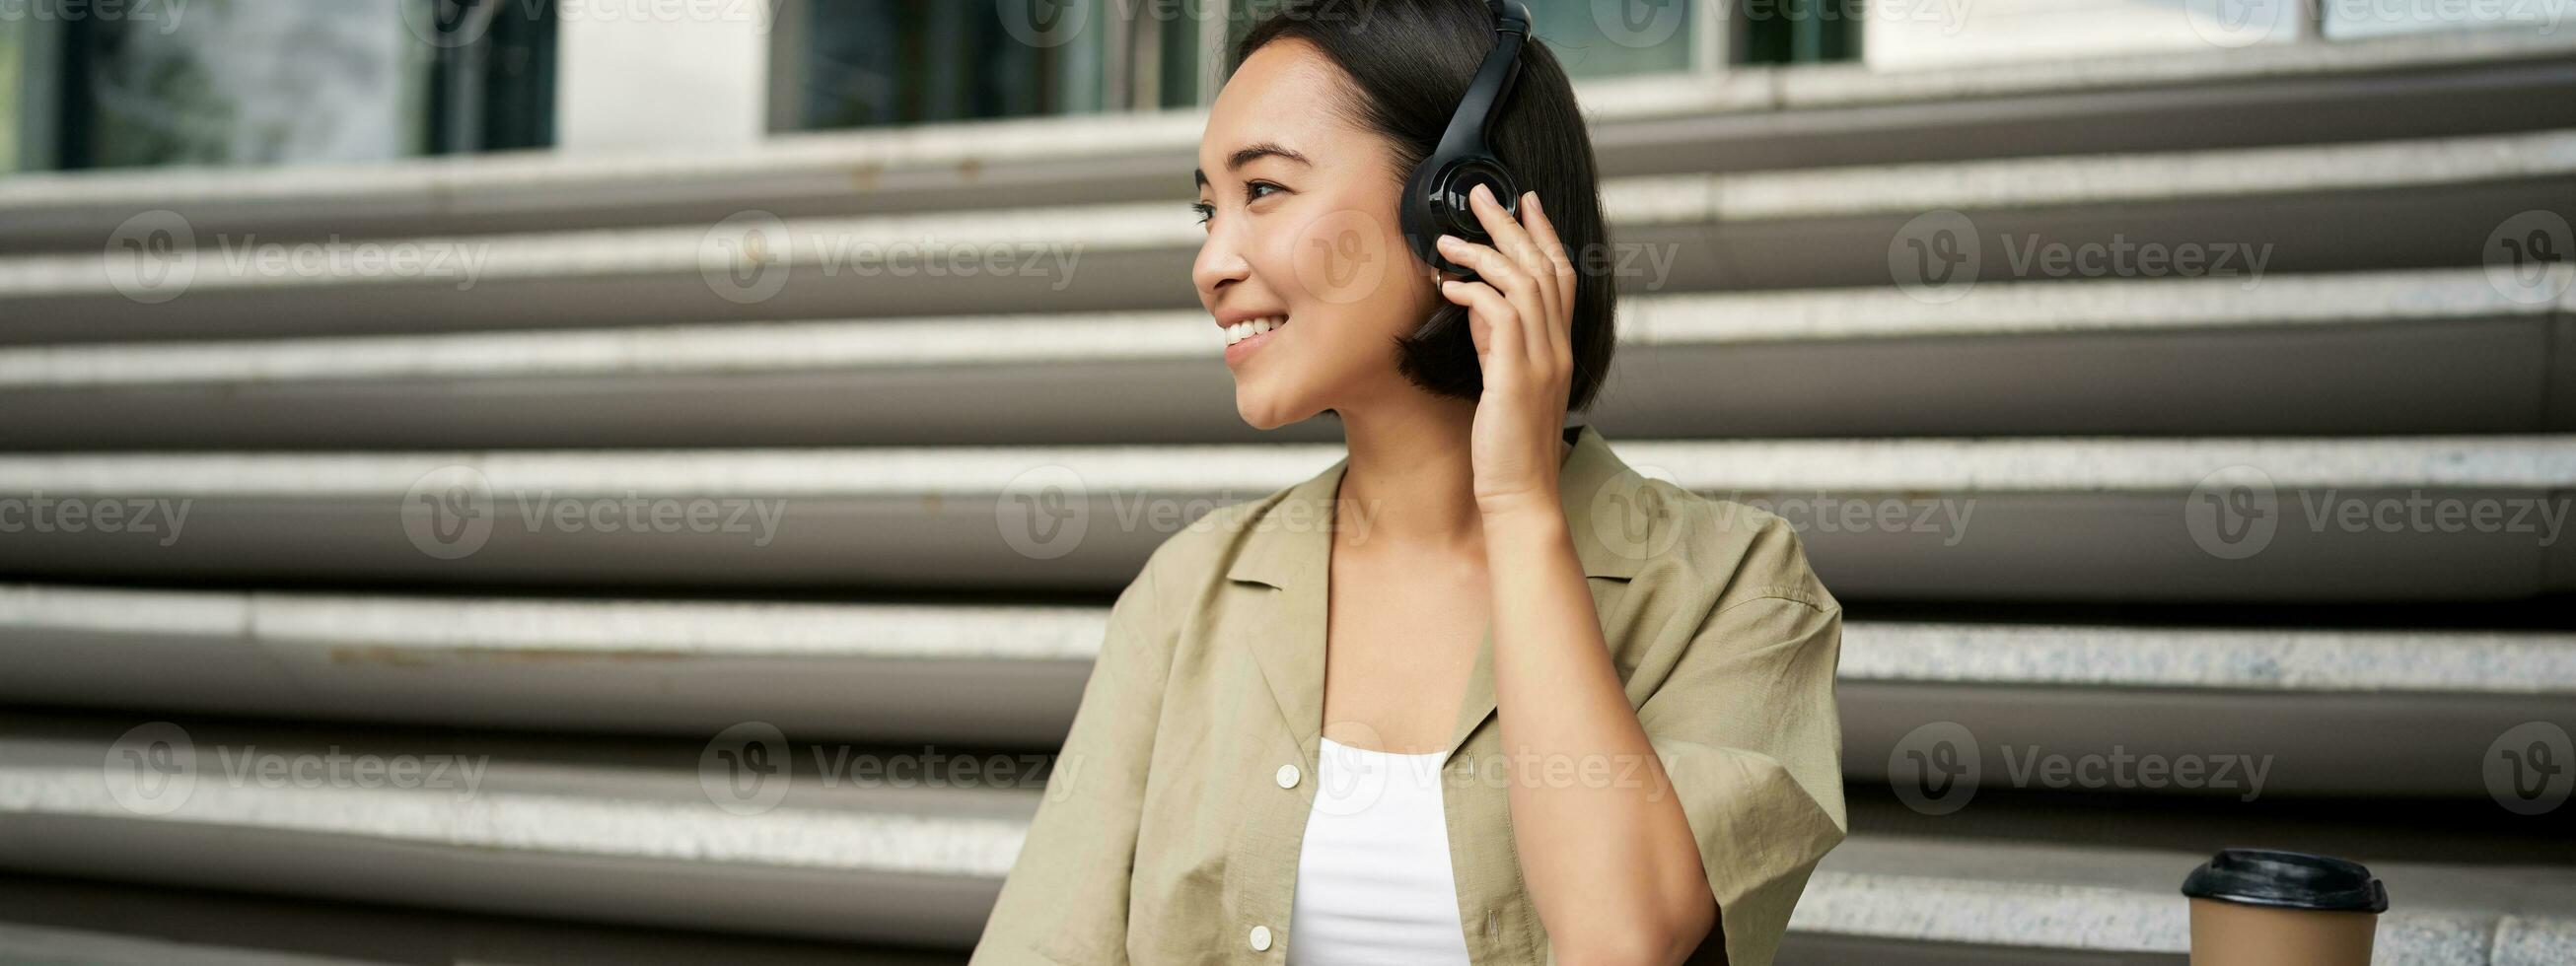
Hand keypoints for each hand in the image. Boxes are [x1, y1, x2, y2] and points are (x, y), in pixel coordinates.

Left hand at [1436, 182, 1578, 518]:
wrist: (1520, 496)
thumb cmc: (1508, 448)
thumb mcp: (1505, 384)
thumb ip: (1500, 343)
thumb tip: (1477, 306)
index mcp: (1560, 348)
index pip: (1563, 275)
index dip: (1545, 233)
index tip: (1525, 200)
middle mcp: (1558, 348)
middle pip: (1543, 266)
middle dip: (1512, 224)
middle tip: (1481, 194)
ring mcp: (1542, 362)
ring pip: (1523, 282)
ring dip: (1483, 253)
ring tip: (1447, 240)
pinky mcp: (1516, 377)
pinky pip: (1500, 316)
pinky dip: (1474, 294)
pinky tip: (1449, 287)